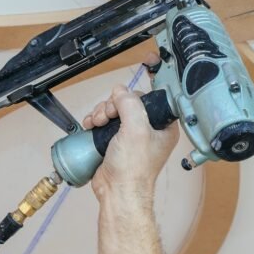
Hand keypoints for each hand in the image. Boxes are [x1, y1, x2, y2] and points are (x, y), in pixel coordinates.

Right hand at [81, 52, 178, 202]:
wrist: (117, 193)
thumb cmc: (133, 170)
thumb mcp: (135, 130)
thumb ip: (130, 104)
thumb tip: (120, 92)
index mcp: (163, 125)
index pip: (158, 95)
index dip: (152, 77)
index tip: (148, 60)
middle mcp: (149, 129)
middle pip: (129, 100)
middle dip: (114, 104)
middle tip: (108, 115)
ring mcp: (132, 135)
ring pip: (115, 109)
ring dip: (102, 112)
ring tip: (97, 123)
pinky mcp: (116, 141)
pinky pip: (106, 121)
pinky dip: (96, 120)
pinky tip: (90, 125)